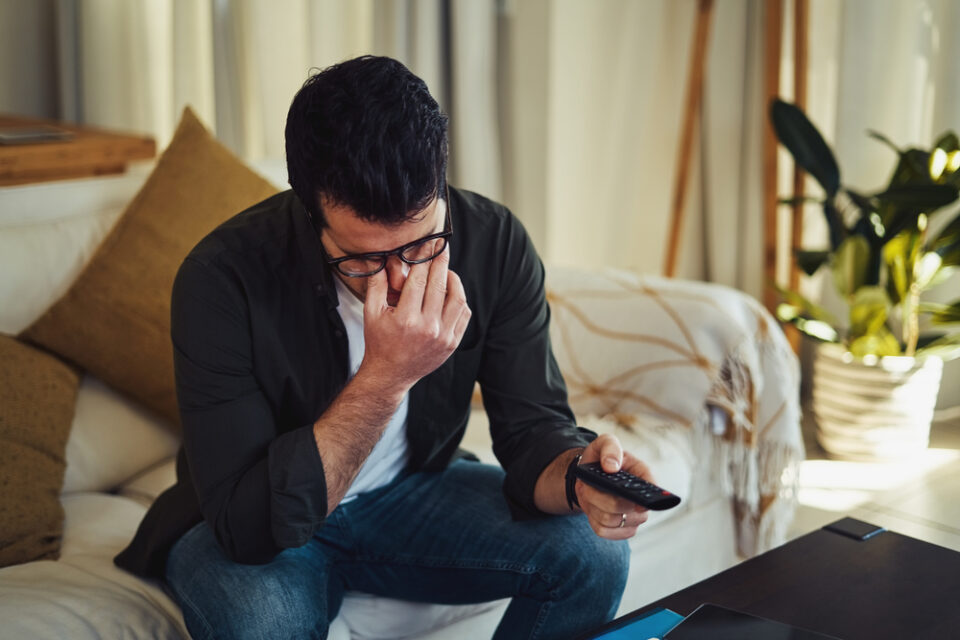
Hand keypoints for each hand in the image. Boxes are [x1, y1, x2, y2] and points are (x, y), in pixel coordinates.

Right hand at [359, 243, 470, 390]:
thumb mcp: (371, 313)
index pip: (419, 279)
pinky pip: (463, 315)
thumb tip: (380, 259)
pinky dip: (460, 300)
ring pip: (457, 299)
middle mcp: (427, 327)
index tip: (428, 245)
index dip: (424, 258)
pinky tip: (452, 292)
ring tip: (446, 271)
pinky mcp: (452, 343)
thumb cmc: (379, 342)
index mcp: (405, 318)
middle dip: (441, 262)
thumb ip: (377, 284)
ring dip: (453, 280)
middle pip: (440, 285)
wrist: (390, 374)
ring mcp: (442, 336)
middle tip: (442, 247)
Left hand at [575, 434, 652, 539]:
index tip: (637, 505)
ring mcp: (634, 518)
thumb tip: (611, 466)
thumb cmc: (601, 458)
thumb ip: (610, 448)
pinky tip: (593, 508)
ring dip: (593, 507)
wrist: (589, 477)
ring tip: (589, 493)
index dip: (647, 500)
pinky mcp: (622, 530)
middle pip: (623, 508)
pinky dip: (593, 519)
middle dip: (599, 497)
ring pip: (611, 520)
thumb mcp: (604, 443)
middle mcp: (643, 500)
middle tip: (588, 486)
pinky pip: (604, 531)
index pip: (652, 489)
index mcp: (643, 475)